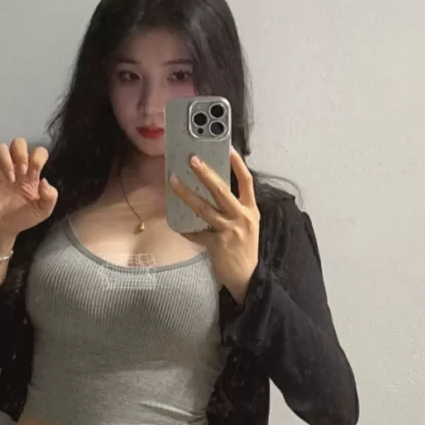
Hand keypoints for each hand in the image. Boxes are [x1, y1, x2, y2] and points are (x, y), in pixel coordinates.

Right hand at [0, 138, 57, 237]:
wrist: (2, 229)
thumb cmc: (22, 218)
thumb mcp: (43, 211)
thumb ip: (50, 197)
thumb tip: (44, 181)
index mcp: (31, 172)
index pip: (38, 152)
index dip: (37, 158)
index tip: (34, 175)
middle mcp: (15, 167)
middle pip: (18, 142)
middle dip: (21, 154)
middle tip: (22, 173)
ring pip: (0, 148)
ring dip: (6, 160)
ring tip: (10, 179)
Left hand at [169, 147, 259, 302]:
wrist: (247, 277)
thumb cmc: (244, 249)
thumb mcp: (246, 225)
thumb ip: (233, 209)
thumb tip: (211, 190)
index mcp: (250, 210)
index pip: (246, 181)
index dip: (238, 164)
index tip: (228, 147)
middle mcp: (242, 217)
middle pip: (221, 190)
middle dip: (205, 173)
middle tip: (192, 159)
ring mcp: (229, 230)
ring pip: (203, 207)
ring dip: (186, 193)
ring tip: (173, 181)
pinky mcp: (217, 243)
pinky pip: (196, 233)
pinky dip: (186, 230)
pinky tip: (177, 226)